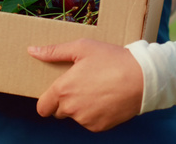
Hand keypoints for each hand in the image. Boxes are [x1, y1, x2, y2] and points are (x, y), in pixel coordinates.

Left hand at [28, 39, 142, 131]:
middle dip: (65, 101)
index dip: (46, 101)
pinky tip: (105, 99)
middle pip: (58, 111)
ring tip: (96, 89)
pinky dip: (94, 114)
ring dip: (80, 107)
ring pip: (75, 116)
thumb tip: (32, 51)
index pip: (42, 107)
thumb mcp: (81, 48)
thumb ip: (54, 51)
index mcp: (63, 90)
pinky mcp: (99, 127)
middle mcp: (71, 108)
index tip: (56, 93)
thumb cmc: (112, 59)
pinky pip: (90, 122)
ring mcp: (85, 119)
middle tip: (81, 85)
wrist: (143, 78)